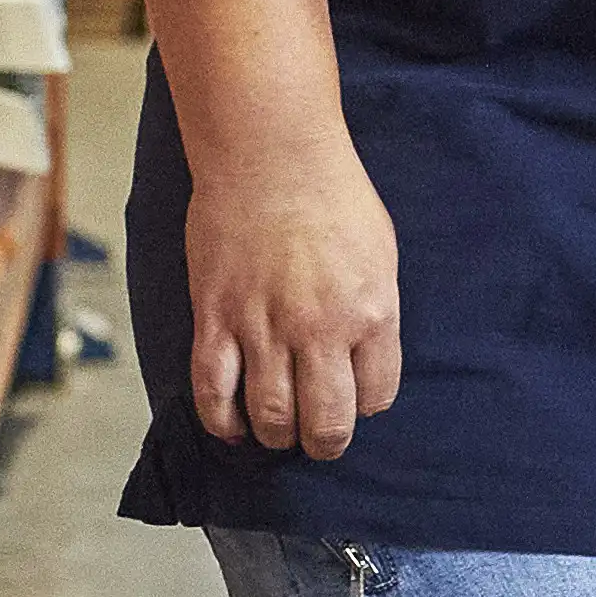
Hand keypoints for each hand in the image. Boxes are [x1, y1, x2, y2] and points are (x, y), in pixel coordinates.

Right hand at [182, 138, 401, 458]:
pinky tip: (233, 428)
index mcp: (371, 312)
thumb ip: (374, 310)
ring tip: (278, 432)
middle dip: (325, 441)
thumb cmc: (332, 194)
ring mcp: (265, 328)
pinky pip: (214, 392)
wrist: (270, 154)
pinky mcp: (217, 319)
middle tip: (318, 439)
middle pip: (326, 422)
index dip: (365, 406)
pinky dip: (222, 422)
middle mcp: (320, 330)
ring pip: (271, 417)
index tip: (354, 401)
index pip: (376, 396)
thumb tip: (366, 355)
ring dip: (276, 436)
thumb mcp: (380, 252)